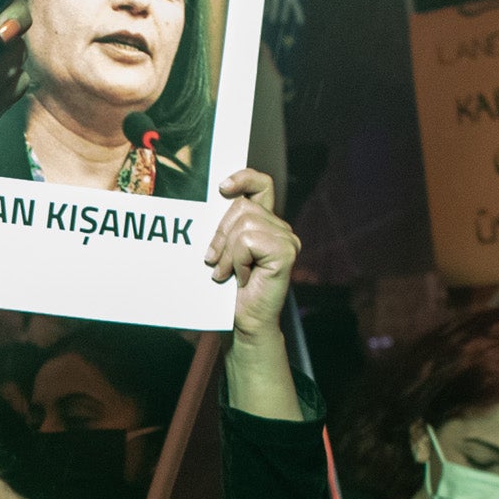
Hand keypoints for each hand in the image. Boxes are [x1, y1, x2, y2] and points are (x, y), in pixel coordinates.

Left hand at [204, 169, 298, 338]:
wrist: (244, 320)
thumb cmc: (230, 288)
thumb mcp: (223, 250)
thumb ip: (224, 227)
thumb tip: (211, 202)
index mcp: (266, 223)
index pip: (261, 184)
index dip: (244, 178)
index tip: (222, 187)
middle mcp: (280, 228)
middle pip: (242, 207)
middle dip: (220, 234)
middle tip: (213, 261)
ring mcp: (287, 239)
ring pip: (243, 224)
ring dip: (227, 252)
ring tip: (227, 272)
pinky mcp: (286, 252)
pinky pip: (247, 241)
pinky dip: (237, 260)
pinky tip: (241, 278)